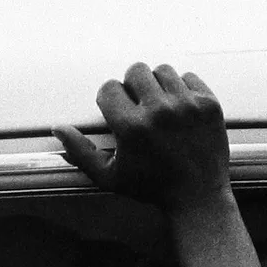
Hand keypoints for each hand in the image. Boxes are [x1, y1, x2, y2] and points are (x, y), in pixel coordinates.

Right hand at [54, 62, 230, 212]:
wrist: (197, 196)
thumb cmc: (150, 187)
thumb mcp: (108, 176)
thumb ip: (80, 151)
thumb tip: (58, 128)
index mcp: (131, 128)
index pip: (109, 88)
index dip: (108, 97)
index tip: (115, 109)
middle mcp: (159, 111)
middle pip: (136, 70)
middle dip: (131, 84)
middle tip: (136, 103)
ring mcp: (187, 105)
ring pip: (163, 70)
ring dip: (156, 83)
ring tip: (158, 103)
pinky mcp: (208, 104)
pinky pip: (189, 77)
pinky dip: (182, 88)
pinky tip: (178, 106)